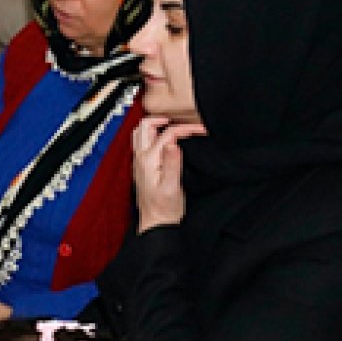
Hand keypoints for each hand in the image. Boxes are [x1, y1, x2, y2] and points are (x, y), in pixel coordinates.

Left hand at [130, 115, 203, 232]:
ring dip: (156, 125)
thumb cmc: (165, 207)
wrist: (156, 222)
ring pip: (140, 132)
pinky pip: (143, 142)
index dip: (186, 128)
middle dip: (164, 118)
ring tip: (174, 126)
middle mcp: (140, 157)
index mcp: (148, 160)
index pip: (167, 133)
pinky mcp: (142, 165)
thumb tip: (172, 142)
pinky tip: (166, 139)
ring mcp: (139, 161)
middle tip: (183, 121)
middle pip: (145, 125)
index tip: (202, 130)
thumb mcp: (172, 186)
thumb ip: (172, 163)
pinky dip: (153, 133)